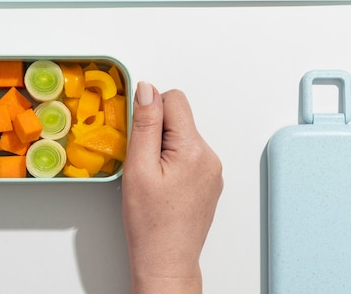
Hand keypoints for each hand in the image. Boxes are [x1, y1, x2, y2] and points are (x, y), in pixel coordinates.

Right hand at [122, 82, 222, 293]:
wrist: (165, 260)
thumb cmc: (149, 221)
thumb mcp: (138, 166)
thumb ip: (144, 123)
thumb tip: (147, 89)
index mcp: (194, 149)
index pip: (174, 100)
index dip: (150, 111)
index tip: (139, 136)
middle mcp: (210, 156)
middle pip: (179, 119)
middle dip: (156, 132)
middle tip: (143, 163)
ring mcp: (212, 171)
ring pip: (183, 137)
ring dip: (164, 148)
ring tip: (152, 178)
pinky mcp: (209, 182)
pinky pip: (189, 156)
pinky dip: (172, 162)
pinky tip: (162, 186)